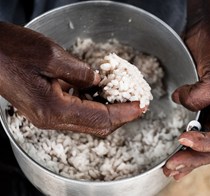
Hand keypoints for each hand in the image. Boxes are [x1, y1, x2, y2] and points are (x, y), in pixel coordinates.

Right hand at [0, 22, 143, 136]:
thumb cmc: (12, 52)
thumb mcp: (52, 56)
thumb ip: (81, 72)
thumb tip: (99, 82)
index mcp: (54, 109)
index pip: (101, 118)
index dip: (125, 113)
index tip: (141, 105)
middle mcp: (52, 119)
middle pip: (97, 126)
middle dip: (121, 116)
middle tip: (137, 103)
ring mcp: (48, 117)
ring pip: (89, 122)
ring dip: (109, 111)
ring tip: (124, 98)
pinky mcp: (47, 110)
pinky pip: (78, 113)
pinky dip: (94, 106)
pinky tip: (102, 93)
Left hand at [163, 0, 209, 179]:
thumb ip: (200, 97)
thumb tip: (182, 105)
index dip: (207, 143)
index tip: (184, 140)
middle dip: (196, 157)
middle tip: (173, 165)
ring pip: (209, 146)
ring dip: (191, 157)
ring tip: (172, 169)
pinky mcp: (207, 111)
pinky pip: (199, 134)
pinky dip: (189, 147)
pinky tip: (178, 157)